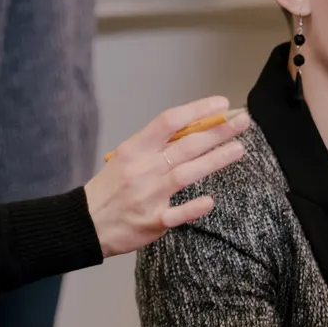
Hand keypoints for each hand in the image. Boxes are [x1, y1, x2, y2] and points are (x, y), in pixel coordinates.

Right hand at [85, 97, 248, 257]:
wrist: (85, 223)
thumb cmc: (110, 188)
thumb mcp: (125, 158)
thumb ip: (155, 146)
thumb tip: (192, 130)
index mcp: (134, 149)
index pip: (169, 121)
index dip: (197, 110)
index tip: (220, 103)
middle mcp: (143, 168)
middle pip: (185, 145)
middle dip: (217, 131)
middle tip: (242, 121)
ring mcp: (148, 195)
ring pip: (186, 173)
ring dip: (215, 160)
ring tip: (238, 148)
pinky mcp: (151, 221)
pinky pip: (176, 214)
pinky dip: (193, 207)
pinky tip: (210, 201)